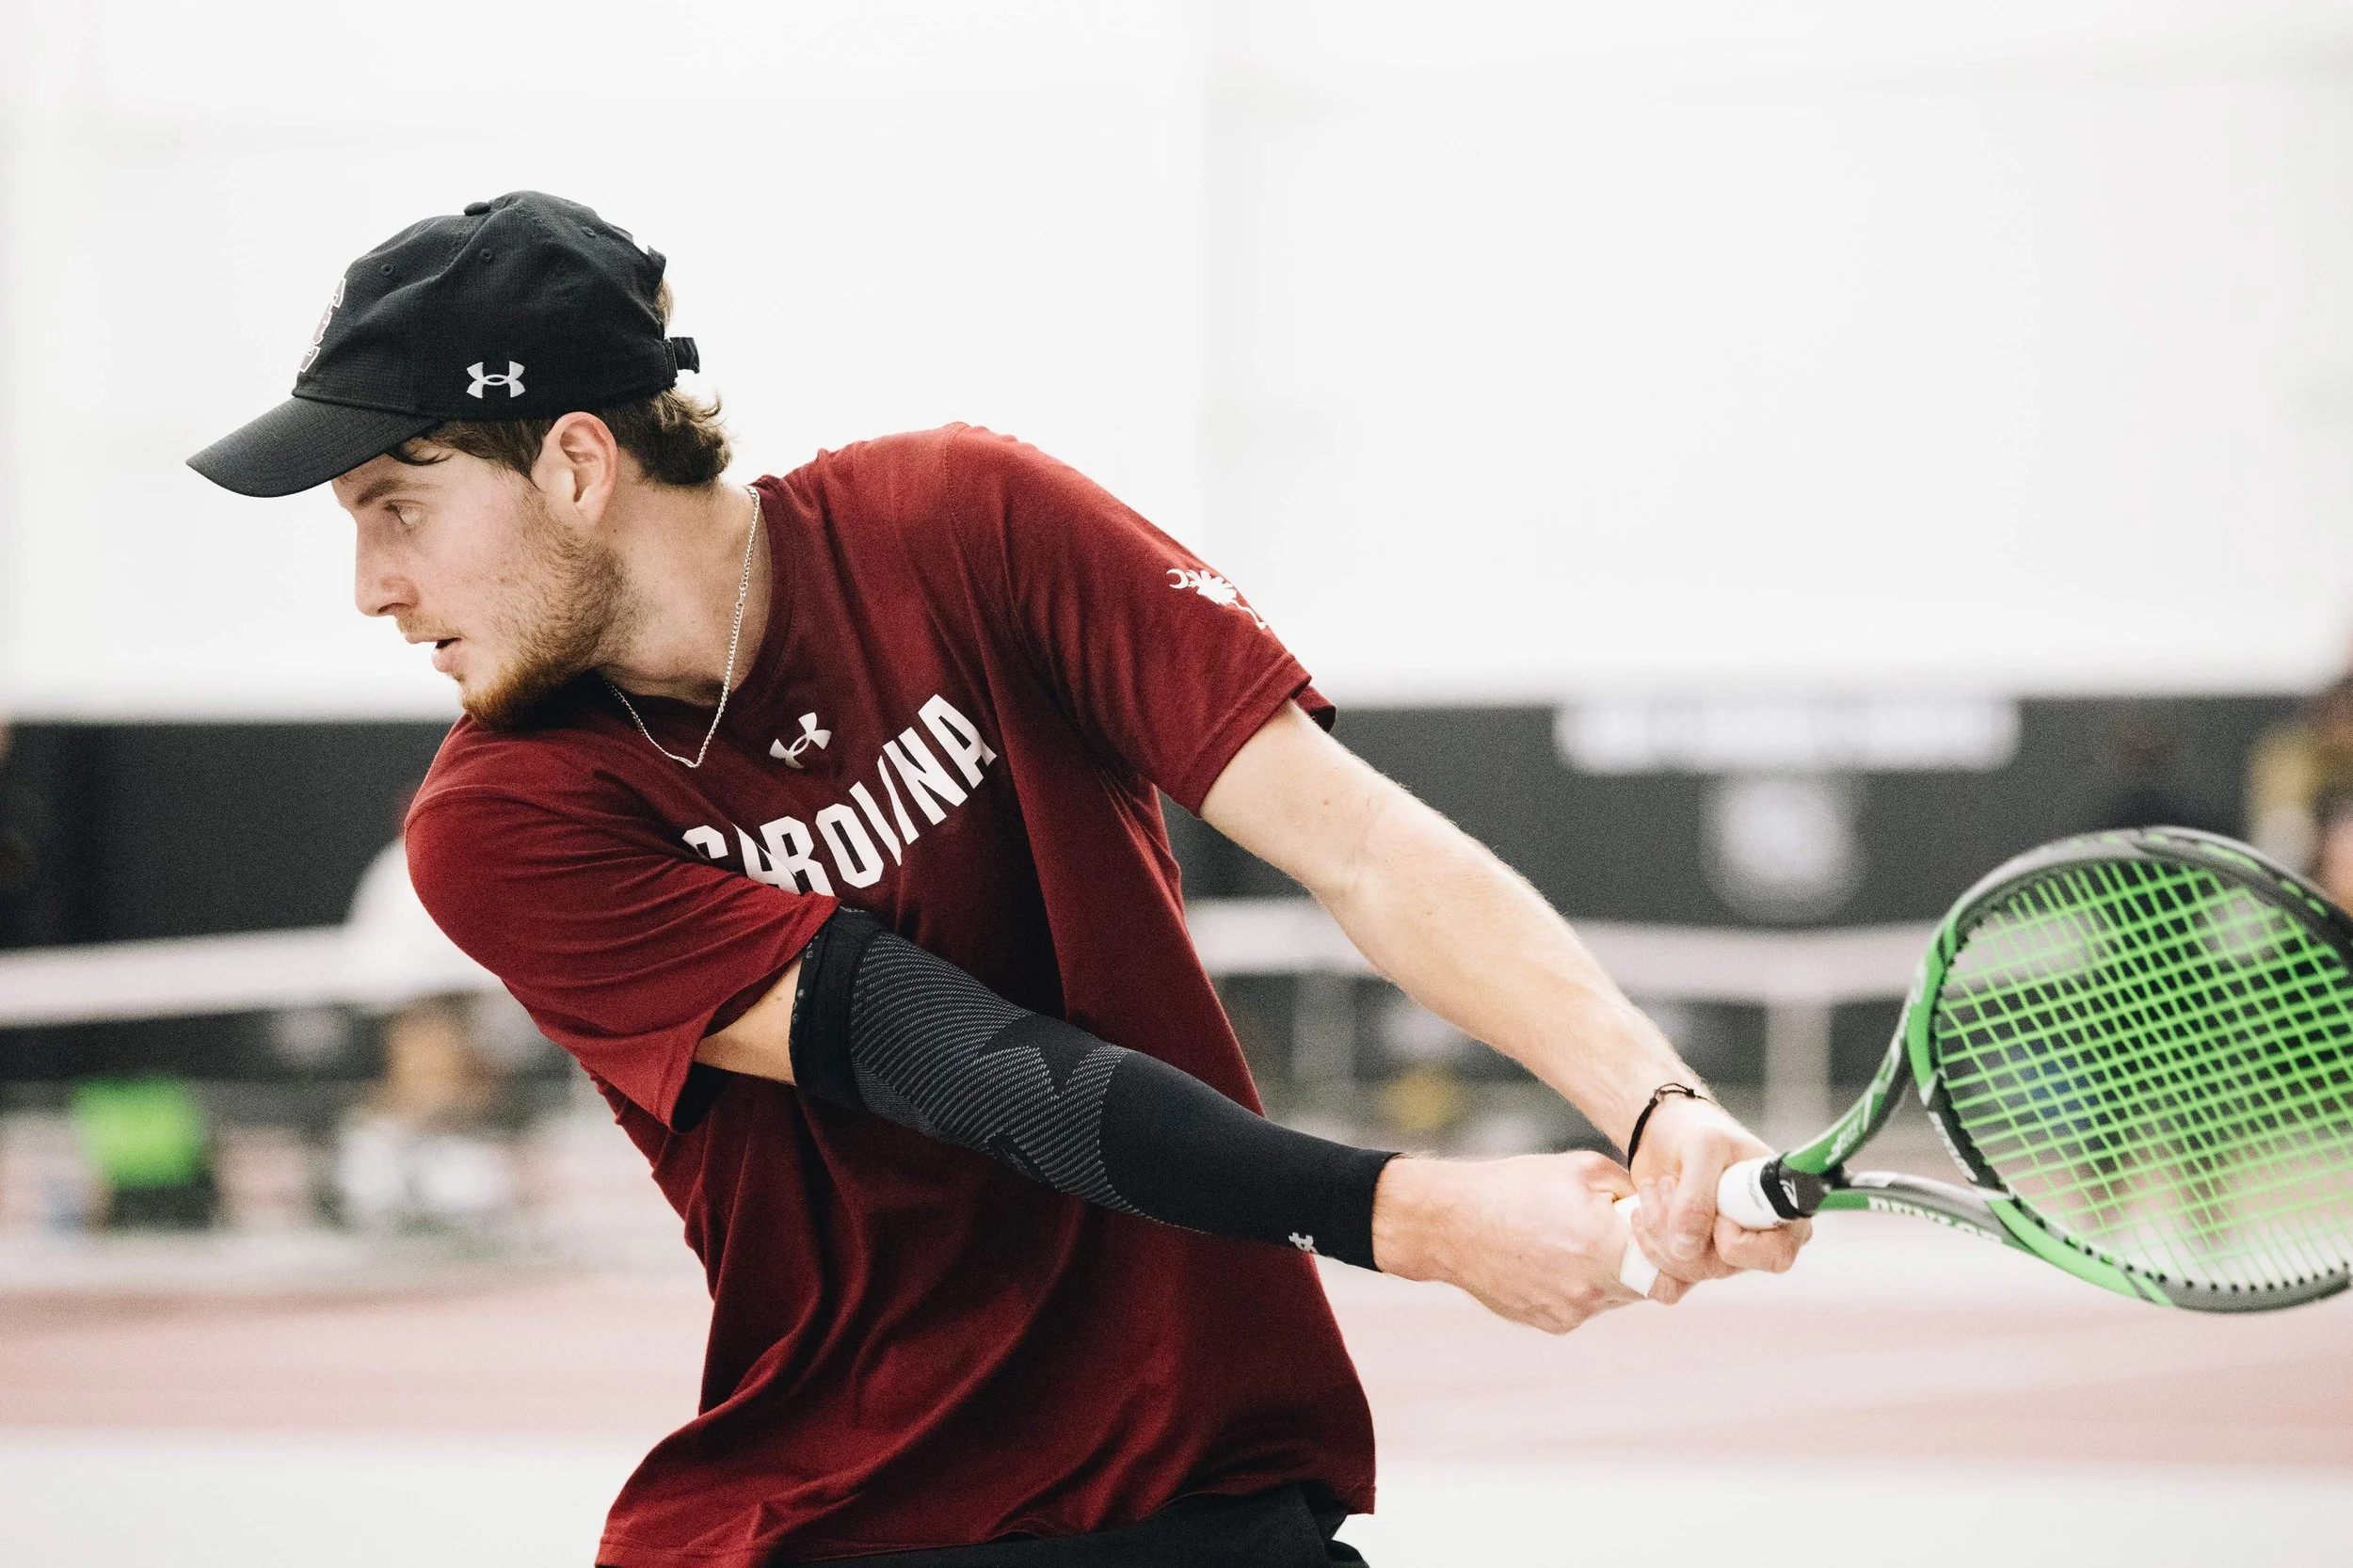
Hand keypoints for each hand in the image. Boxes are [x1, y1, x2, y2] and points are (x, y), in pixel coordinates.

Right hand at [1370, 1151, 1650, 1332]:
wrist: (1449, 1223)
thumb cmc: (1516, 1186)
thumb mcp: (1584, 1169)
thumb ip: (1633, 1195)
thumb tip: (1664, 1211)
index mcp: (1601, 1247)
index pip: (1671, 1271)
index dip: (1675, 1250)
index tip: (1660, 1228)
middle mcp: (1589, 1290)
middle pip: (1647, 1286)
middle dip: (1644, 1258)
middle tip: (1622, 1228)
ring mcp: (1569, 1313)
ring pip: (1616, 1297)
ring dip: (1612, 1272)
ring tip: (1576, 1237)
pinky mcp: (1550, 1323)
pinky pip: (1585, 1305)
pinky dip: (1582, 1283)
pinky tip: (1553, 1255)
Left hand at [1627, 1095, 1809, 1284]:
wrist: (1670, 1135)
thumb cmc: (1700, 1132)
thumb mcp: (1702, 1148)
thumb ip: (1697, 1196)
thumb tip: (1686, 1249)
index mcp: (1783, 1212)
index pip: (1775, 1255)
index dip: (1736, 1241)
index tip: (1713, 1209)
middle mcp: (1760, 1240)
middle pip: (1723, 1267)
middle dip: (1680, 1228)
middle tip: (1665, 1184)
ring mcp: (1727, 1254)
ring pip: (1690, 1270)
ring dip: (1658, 1230)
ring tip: (1652, 1188)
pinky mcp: (1696, 1258)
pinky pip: (1670, 1275)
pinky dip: (1649, 1242)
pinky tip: (1642, 1210)